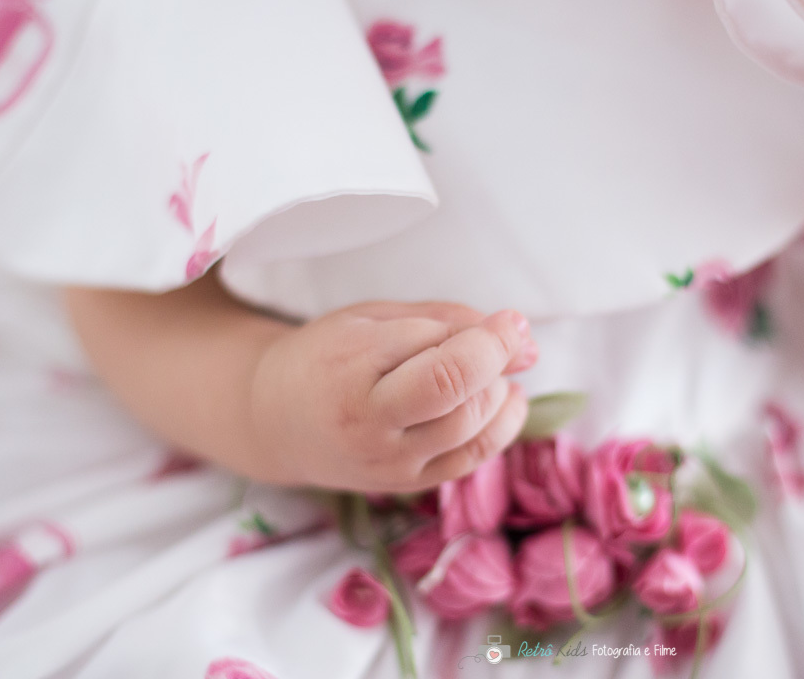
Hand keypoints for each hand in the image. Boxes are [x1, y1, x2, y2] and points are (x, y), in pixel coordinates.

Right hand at [249, 301, 537, 492]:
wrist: (277, 419)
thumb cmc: (330, 354)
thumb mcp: (376, 318)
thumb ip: (449, 321)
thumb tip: (527, 344)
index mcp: (352, 368)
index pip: (440, 357)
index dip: (490, 337)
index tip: (511, 320)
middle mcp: (369, 424)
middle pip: (456, 395)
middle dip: (497, 361)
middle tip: (505, 336)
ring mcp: (388, 462)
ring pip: (471, 427)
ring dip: (498, 390)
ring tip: (489, 367)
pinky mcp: (406, 484)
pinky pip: (471, 458)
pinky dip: (501, 426)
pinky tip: (503, 398)